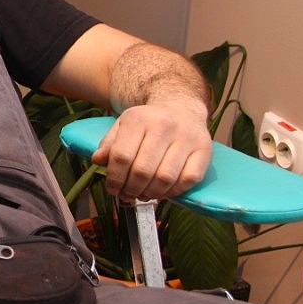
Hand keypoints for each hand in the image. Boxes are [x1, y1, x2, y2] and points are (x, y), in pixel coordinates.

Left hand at [91, 101, 211, 202]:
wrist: (181, 107)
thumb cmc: (148, 122)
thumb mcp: (123, 125)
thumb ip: (109, 143)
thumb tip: (98, 160)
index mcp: (138, 118)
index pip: (122, 156)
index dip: (114, 178)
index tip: (112, 189)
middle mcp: (164, 126)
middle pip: (143, 170)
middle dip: (131, 189)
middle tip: (127, 195)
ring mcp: (187, 137)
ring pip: (165, 178)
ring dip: (151, 193)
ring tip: (143, 195)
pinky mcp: (204, 149)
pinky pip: (188, 180)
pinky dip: (173, 192)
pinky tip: (163, 192)